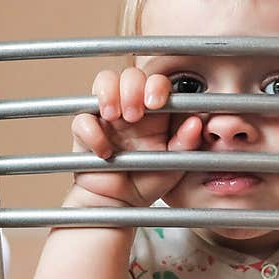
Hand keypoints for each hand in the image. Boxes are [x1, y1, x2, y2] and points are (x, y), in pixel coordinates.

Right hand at [66, 67, 202, 207]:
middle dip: (132, 87)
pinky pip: (82, 119)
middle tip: (134, 114)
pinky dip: (91, 132)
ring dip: (109, 93)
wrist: (122, 204)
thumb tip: (197, 123)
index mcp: (156, 111)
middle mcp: (131, 106)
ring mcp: (107, 116)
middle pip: (130, 74)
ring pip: (104, 81)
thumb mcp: (175, 164)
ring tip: (115, 117)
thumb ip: (186, 144)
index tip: (155, 103)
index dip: (156, 84)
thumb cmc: (149, 180)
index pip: (157, 81)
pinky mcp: (86, 132)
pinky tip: (105, 152)